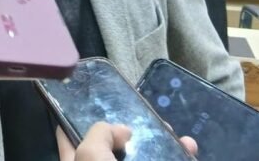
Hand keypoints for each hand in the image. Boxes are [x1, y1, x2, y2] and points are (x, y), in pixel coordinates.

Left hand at [56, 123, 197, 159]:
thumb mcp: (90, 158)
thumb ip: (99, 134)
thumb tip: (122, 133)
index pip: (69, 140)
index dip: (77, 121)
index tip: (95, 103)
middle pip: (110, 152)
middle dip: (130, 134)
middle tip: (150, 120)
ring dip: (160, 147)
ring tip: (178, 137)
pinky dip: (177, 159)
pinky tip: (189, 151)